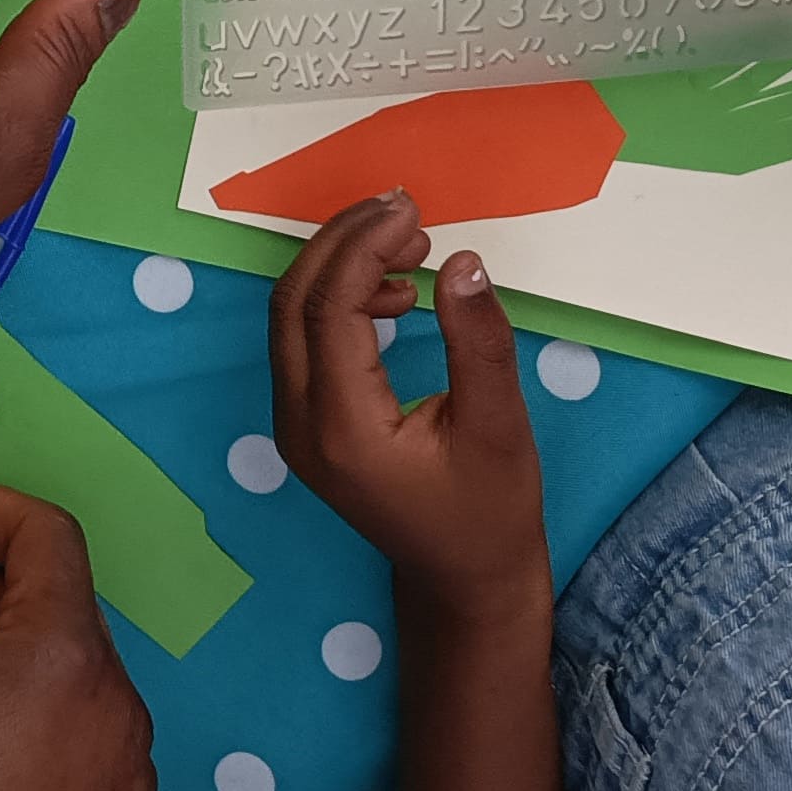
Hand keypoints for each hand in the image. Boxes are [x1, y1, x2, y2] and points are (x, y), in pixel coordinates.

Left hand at [265, 194, 549, 624]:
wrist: (464, 580)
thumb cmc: (489, 512)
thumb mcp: (500, 427)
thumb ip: (479, 343)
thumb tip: (463, 261)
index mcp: (342, 428)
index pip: (328, 308)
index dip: (364, 246)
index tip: (412, 211)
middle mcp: (299, 425)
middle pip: (292, 301)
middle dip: (343, 243)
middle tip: (405, 210)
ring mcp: (294, 426)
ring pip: (291, 316)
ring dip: (341, 267)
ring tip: (413, 247)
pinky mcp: (307, 423)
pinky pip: (305, 340)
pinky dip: (341, 300)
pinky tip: (398, 295)